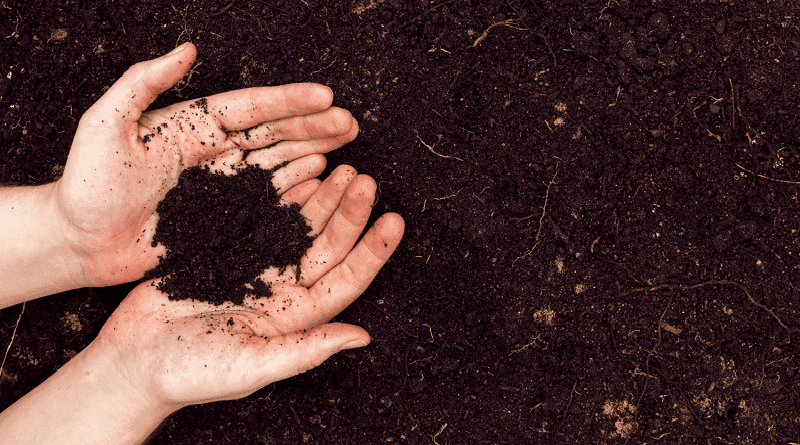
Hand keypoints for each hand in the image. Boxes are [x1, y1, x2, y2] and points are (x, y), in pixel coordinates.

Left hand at [55, 42, 357, 286]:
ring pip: (278, 163)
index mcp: (193, 126)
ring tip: (347, 143)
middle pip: (274, 133)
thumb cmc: (87, 183)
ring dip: (314, 151)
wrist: (79, 241)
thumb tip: (186, 50)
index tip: (325, 95)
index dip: (289, 101)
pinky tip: (321, 179)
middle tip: (350, 122)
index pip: (250, 108)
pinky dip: (297, 190)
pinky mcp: (225, 220)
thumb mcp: (106, 124)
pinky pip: (267, 202)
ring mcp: (223, 187)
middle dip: (314, 125)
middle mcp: (215, 152)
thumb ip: (143, 83)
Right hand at [89, 166, 403, 408]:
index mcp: (297, 317)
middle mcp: (284, 289)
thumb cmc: (192, 373)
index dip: (373, 251)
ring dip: (322, 198)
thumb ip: (307, 349)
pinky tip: (298, 173)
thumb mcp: (253, 365)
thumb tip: (363, 337)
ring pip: (299, 226)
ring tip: (342, 167)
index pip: (347, 279)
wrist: (134, 358)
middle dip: (349, 212)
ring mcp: (258, 267)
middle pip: (328, 245)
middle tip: (366, 179)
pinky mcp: (229, 249)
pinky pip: (262, 216)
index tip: (395, 220)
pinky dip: (281, 194)